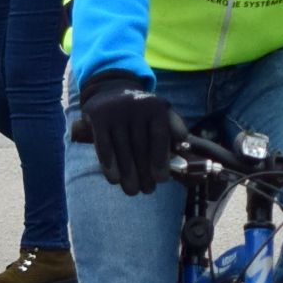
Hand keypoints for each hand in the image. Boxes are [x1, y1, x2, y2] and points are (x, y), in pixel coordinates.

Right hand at [76, 69, 178, 194]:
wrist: (112, 91)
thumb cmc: (143, 112)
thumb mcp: (163, 113)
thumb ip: (175, 128)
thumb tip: (183, 146)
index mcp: (156, 107)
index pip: (159, 136)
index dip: (160, 160)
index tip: (161, 179)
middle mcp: (136, 106)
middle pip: (140, 147)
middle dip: (144, 173)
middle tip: (147, 190)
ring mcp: (115, 111)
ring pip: (122, 149)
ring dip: (127, 175)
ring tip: (132, 190)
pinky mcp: (98, 116)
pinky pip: (104, 146)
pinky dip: (109, 165)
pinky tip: (114, 180)